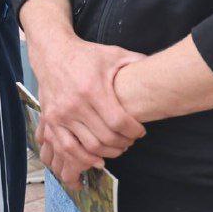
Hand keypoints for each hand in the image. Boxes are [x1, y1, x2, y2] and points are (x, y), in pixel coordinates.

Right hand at [28, 30, 145, 189]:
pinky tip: (96, 159)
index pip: (119, 122)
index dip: (134, 132)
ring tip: (117, 147)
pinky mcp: (51, 119)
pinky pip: (68, 147)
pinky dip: (83, 157)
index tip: (141, 131)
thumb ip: (137, 62)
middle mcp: (75, 104)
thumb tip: (161, 70)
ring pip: (89, 146)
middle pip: (106, 137)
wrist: (52, 53)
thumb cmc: (86, 55)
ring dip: (108, 152)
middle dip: (124, 143)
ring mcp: (61, 113)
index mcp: (93, 89)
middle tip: (130, 140)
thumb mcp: (113, 54)